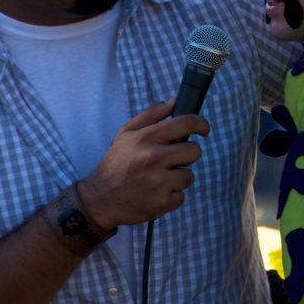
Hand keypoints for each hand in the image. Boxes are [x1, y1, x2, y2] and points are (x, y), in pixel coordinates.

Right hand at [79, 100, 209, 228]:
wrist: (100, 199)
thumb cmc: (116, 163)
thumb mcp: (126, 133)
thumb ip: (151, 114)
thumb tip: (175, 101)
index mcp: (146, 138)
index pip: (186, 123)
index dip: (201, 124)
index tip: (203, 129)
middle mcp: (153, 158)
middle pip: (194, 151)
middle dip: (187, 155)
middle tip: (173, 159)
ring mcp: (159, 182)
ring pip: (189, 175)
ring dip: (178, 177)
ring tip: (160, 178)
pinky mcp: (162, 202)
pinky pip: (181, 196)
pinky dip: (171, 196)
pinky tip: (156, 193)